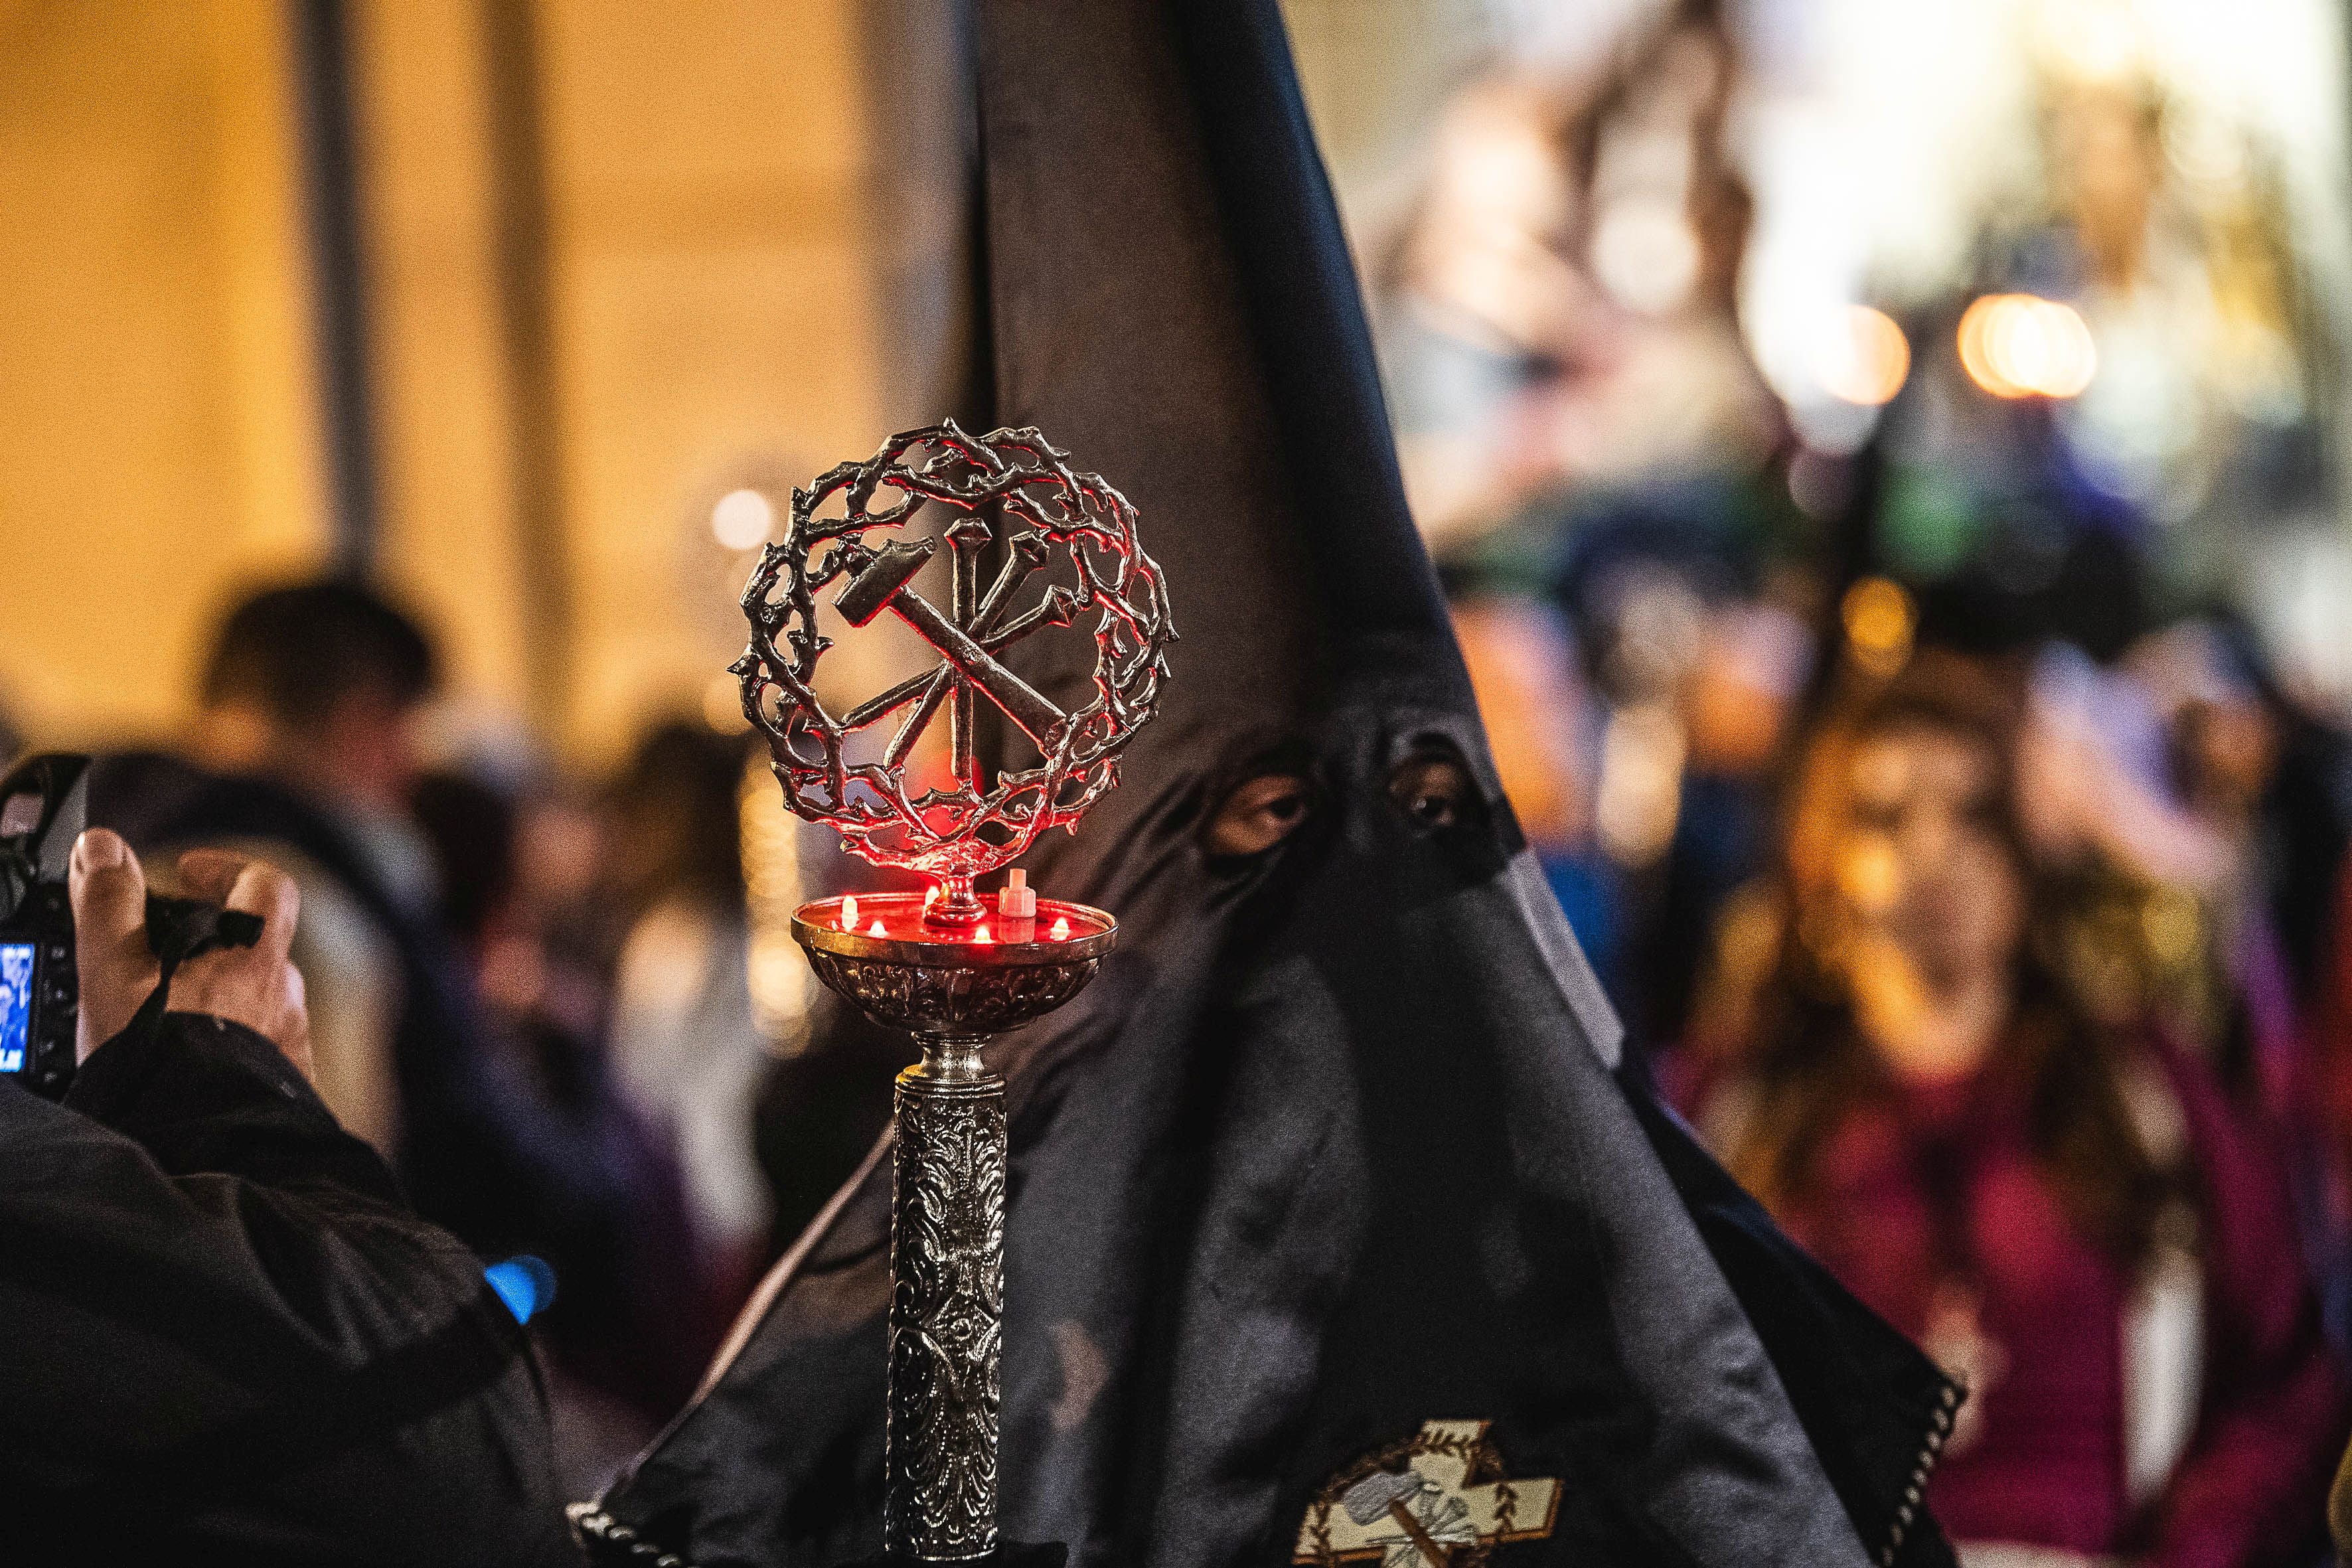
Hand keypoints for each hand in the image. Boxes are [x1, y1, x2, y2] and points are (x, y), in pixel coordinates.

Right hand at [69, 829, 312, 1079]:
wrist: (197, 1146)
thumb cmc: (158, 1060)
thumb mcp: (116, 972)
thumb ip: (110, 905)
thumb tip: (104, 848)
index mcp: (254, 955)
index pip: (265, 885)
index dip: (228, 870)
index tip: (190, 873)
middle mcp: (285, 994)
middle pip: (256, 945)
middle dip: (210, 943)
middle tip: (159, 955)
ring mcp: (289, 1040)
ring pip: (259, 1000)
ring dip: (220, 998)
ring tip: (164, 1015)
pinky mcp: (284, 1083)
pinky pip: (262, 1049)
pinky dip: (231, 1043)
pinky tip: (193, 1060)